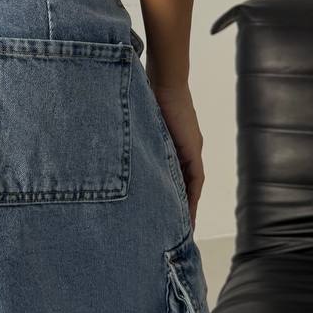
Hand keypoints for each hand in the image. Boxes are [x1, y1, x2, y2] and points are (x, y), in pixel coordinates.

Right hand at [150, 79, 203, 229]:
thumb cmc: (148, 98)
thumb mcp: (141, 127)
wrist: (165, 84)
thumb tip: (117, 155)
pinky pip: (195, 180)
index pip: (174, 177)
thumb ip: (138, 140)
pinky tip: (187, 211)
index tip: (165, 216)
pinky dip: (191, 197)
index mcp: (173, 145)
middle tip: (175, 229)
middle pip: (185, 185)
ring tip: (182, 227)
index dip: (171, 197)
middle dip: (180, 207)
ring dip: (187, 206)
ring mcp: (191, 150)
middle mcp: (186, 150)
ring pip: (191, 185)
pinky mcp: (193, 150)